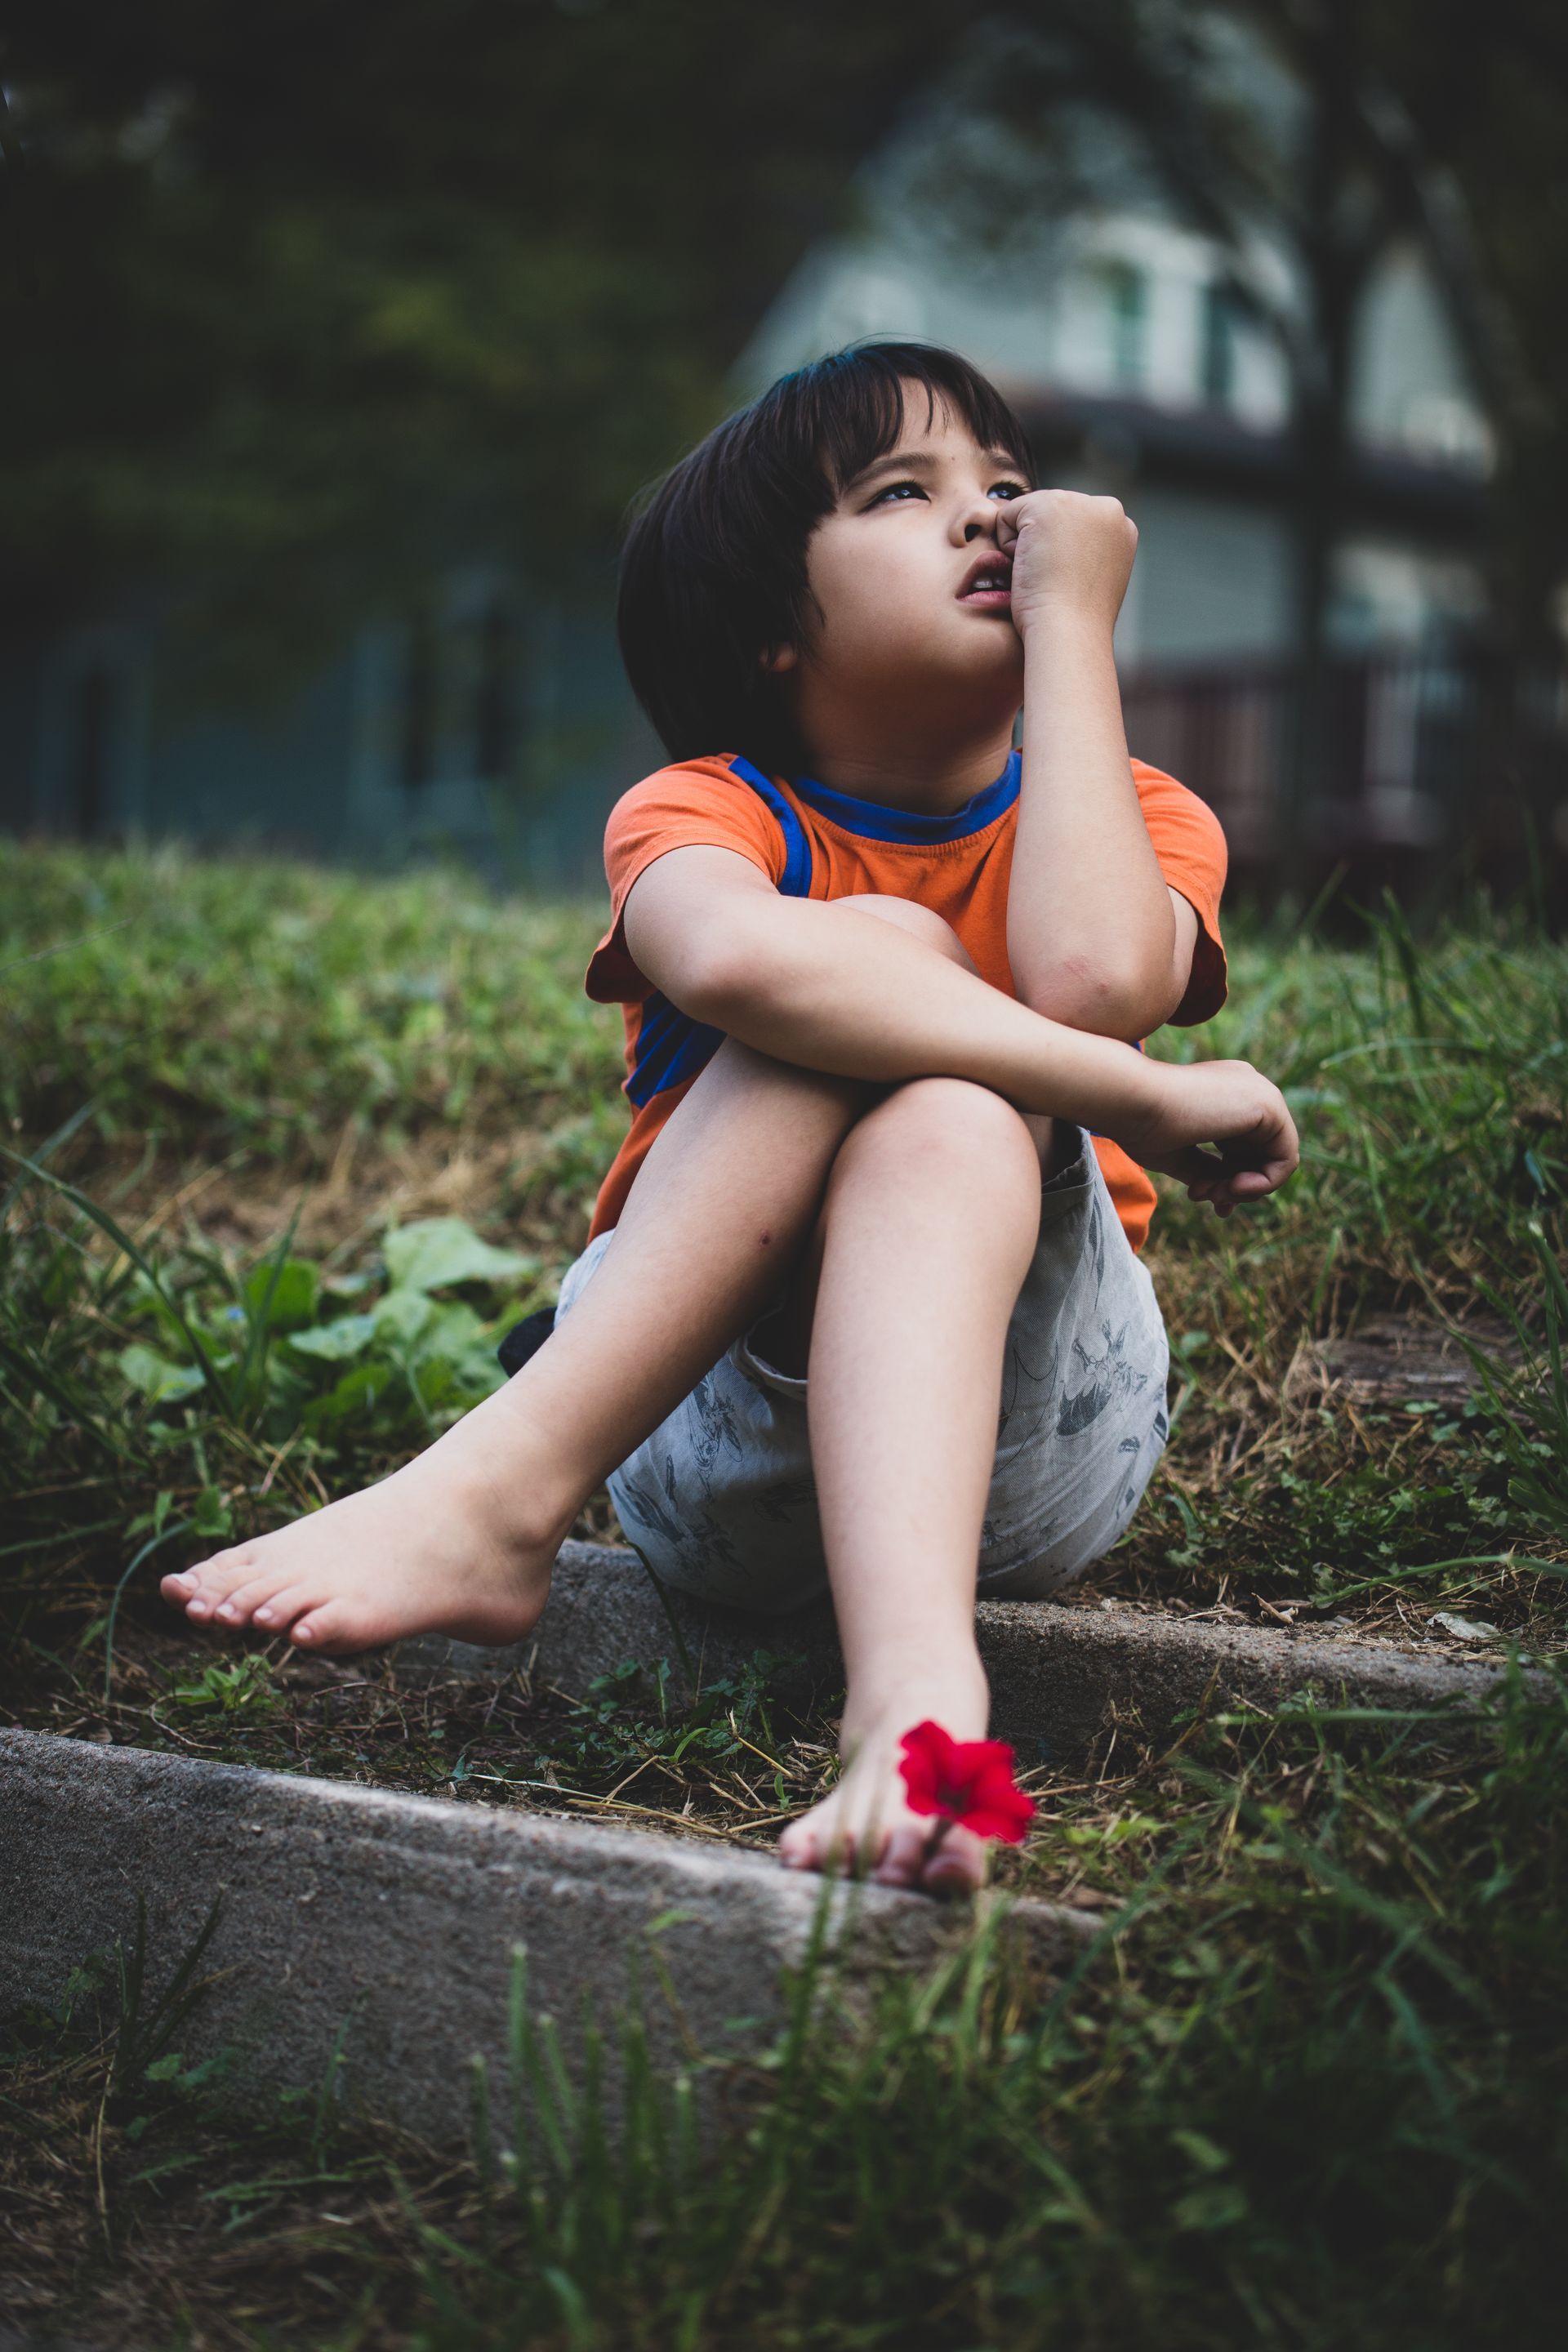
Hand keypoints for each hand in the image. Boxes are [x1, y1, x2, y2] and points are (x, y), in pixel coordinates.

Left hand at [995, 488, 1137, 639]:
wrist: (1069, 632)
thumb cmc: (1076, 622)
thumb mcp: (1094, 579)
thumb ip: (1086, 553)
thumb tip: (1063, 548)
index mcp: (1122, 528)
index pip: (1072, 526)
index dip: (1060, 556)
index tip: (1070, 583)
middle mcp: (1108, 508)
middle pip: (1051, 515)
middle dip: (1044, 547)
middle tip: (1057, 581)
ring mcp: (1080, 502)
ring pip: (1030, 515)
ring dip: (1028, 547)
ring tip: (1046, 575)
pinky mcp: (1048, 504)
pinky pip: (1007, 516)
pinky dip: (1009, 545)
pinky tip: (1031, 567)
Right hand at [1108, 1056, 1299, 1216]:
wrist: (1129, 1100)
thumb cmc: (1141, 1124)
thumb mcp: (1179, 1155)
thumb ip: (1208, 1169)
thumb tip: (1229, 1195)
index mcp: (1225, 1093)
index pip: (1244, 1148)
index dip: (1228, 1180)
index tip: (1200, 1195)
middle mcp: (1248, 1088)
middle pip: (1262, 1155)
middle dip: (1236, 1187)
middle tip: (1210, 1201)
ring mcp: (1261, 1093)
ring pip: (1277, 1160)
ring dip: (1247, 1191)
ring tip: (1215, 1196)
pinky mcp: (1269, 1106)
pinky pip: (1286, 1159)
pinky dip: (1264, 1184)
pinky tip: (1233, 1188)